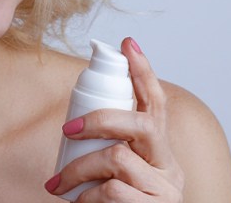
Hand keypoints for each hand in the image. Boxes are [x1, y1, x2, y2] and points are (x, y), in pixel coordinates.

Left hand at [45, 37, 185, 201]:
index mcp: (161, 152)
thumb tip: (76, 121)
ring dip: (80, 170)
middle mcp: (170, 168)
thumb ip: (110, 152)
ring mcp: (165, 191)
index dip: (143, 71)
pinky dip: (87, 198)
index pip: (157, 103)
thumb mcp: (117, 178)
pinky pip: (112, 193)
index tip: (127, 42)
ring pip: (118, 159)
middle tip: (67, 127)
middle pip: (142, 123)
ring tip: (59, 187)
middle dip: (101, 118)